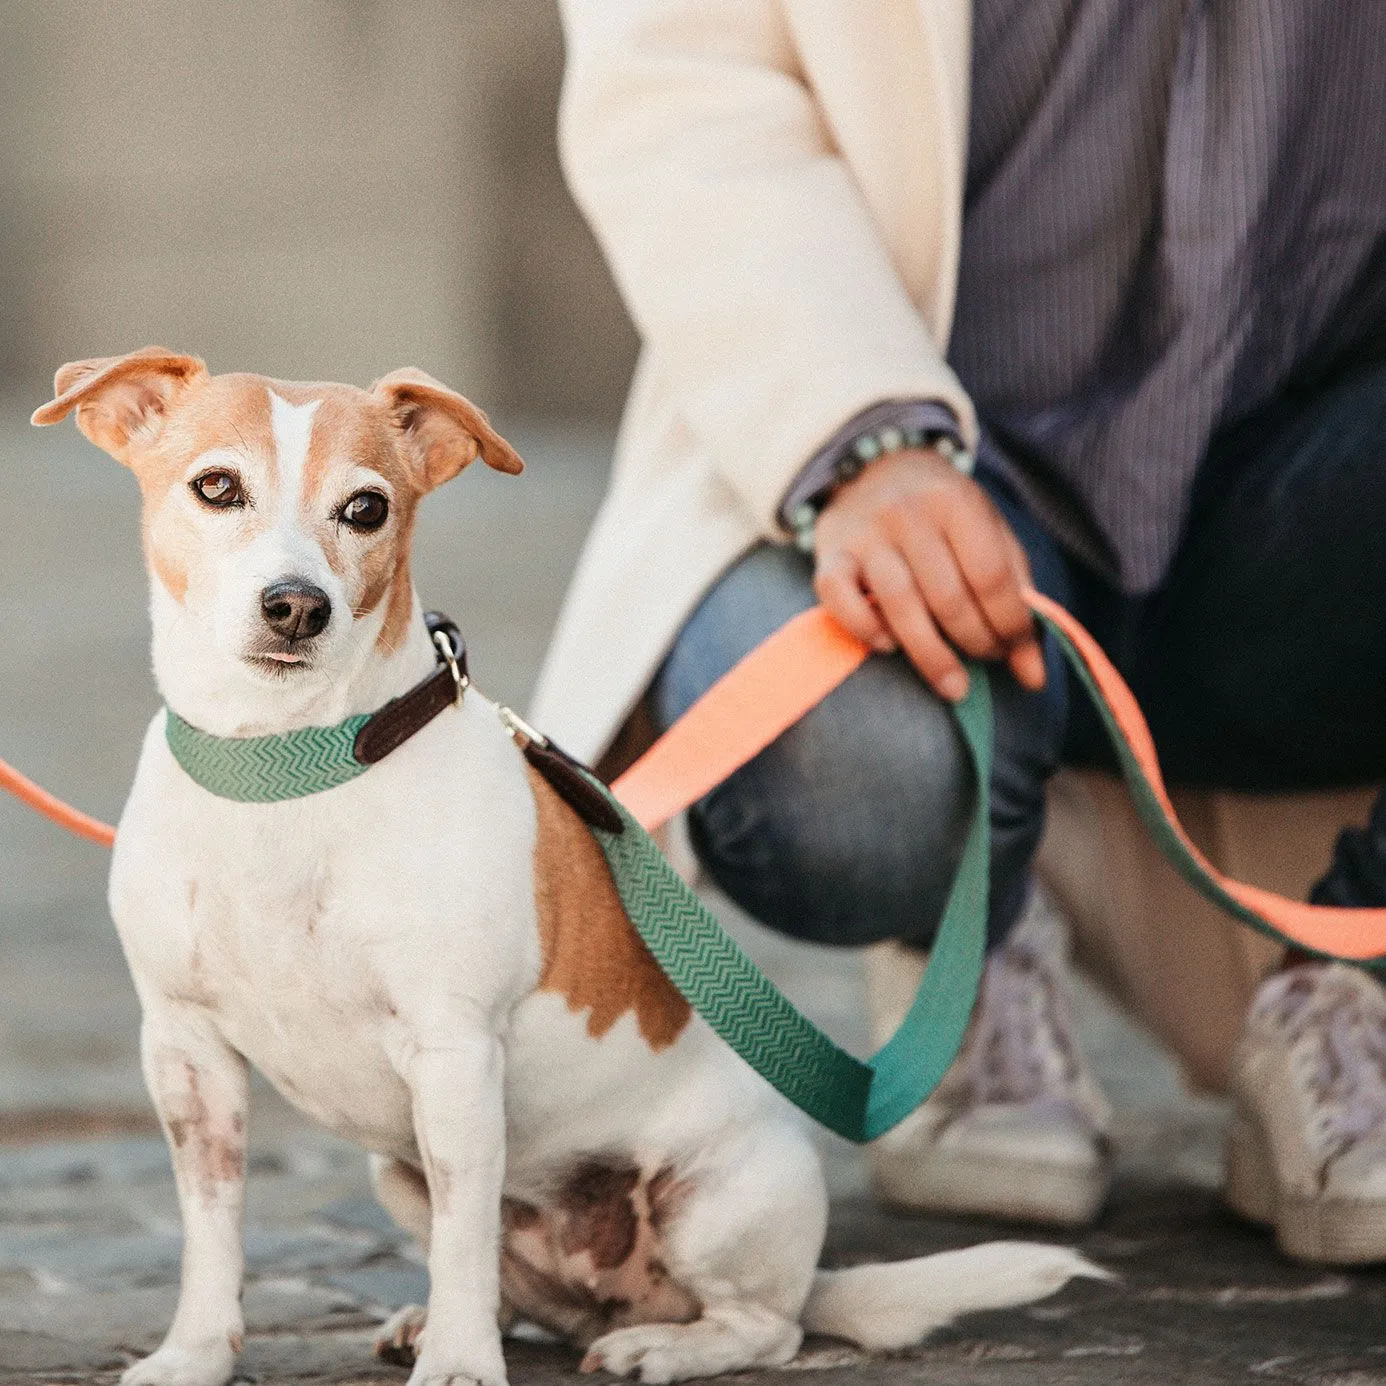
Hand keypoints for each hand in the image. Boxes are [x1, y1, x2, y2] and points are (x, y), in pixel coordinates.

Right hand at [813, 447, 1045, 700]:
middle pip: (948, 597)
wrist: (873, 471)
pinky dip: (865, 629)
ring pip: (899, 605)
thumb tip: (1034, 677)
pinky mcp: (829, 555)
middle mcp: (907, 514)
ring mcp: (864, 535)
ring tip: (955, 685)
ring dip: (931, 655)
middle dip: (976, 642)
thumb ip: (1015, 598)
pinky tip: (889, 646)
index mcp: (955, 503)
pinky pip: (840, 599)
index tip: (1015, 650)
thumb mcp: (987, 535)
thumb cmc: (942, 516)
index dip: (1010, 624)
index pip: (991, 576)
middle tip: (987, 660)